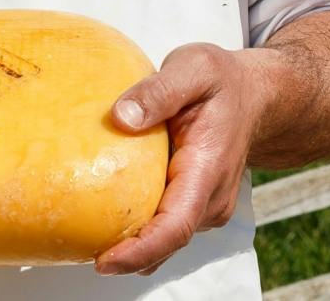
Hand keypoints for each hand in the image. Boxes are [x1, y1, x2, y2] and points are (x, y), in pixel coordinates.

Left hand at [94, 42, 266, 276]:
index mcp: (208, 169)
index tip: (105, 262)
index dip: (141, 250)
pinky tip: (106, 212)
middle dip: (124, 254)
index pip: (176, 226)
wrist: (254, 97)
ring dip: (129, 241)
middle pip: (165, 242)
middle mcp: (210, 199)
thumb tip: (121, 116)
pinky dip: (138, 227)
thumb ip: (159, 90)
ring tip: (84, 231)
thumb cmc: (223, 82)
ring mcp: (204, 207)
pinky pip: (164, 225)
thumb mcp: (193, 68)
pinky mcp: (194, 205)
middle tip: (74, 245)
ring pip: (164, 238)